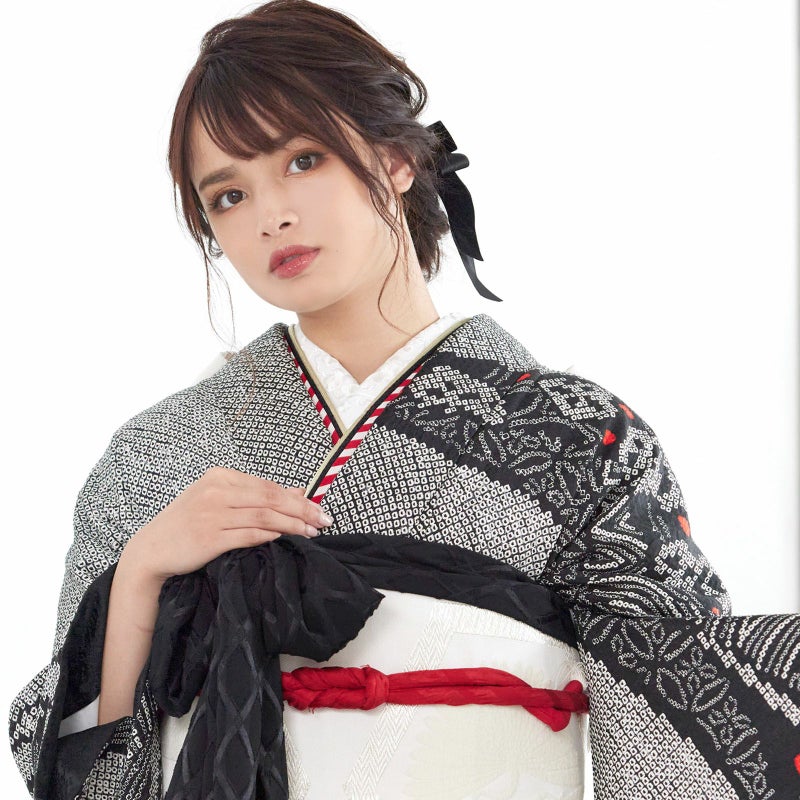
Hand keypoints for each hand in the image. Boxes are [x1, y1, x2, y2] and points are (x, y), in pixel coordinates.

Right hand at [121, 467, 331, 582]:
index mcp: (220, 477)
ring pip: (263, 516)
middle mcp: (216, 491)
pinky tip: (285, 538)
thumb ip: (256, 496)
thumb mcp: (220, 501)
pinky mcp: (208, 537)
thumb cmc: (188, 524)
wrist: (152, 549)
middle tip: (324, 520)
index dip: (297, 497)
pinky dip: (269, 536)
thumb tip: (297, 492)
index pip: (267, 485)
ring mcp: (211, 514)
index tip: (318, 508)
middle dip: (301, 510)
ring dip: (292, 525)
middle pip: (269, 498)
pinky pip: (247, 535)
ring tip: (312, 532)